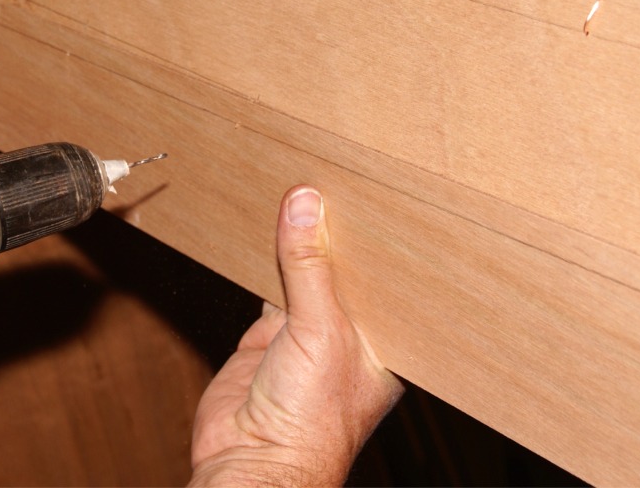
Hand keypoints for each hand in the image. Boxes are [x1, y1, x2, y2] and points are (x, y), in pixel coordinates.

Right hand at [189, 186, 403, 486]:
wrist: (250, 461)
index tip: (377, 190)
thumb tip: (304, 204)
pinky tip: (263, 230)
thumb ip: (309, 266)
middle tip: (336, 178)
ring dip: (298, 243)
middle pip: (345, 270)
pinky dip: (262, 260)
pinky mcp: (267, 335)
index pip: (390, 277)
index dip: (383, 238)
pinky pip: (268, 287)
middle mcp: (351, 335)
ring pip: (304, 275)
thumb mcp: (319, 329)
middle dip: (337, 233)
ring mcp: (306, 334)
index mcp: (387, 341)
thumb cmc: (311, 419)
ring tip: (299, 191)